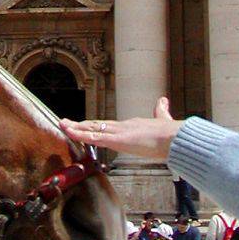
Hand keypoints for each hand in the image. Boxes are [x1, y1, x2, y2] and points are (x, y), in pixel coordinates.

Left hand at [59, 96, 182, 160]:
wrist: (175, 138)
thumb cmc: (170, 134)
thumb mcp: (163, 122)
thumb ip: (160, 112)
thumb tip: (163, 100)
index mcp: (131, 126)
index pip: (108, 126)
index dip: (95, 126)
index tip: (84, 126)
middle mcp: (122, 127)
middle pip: (97, 125)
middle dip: (81, 126)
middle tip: (67, 123)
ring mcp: (119, 132)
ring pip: (92, 129)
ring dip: (76, 128)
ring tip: (63, 125)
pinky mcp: (118, 139)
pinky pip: (95, 137)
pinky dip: (81, 135)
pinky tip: (70, 132)